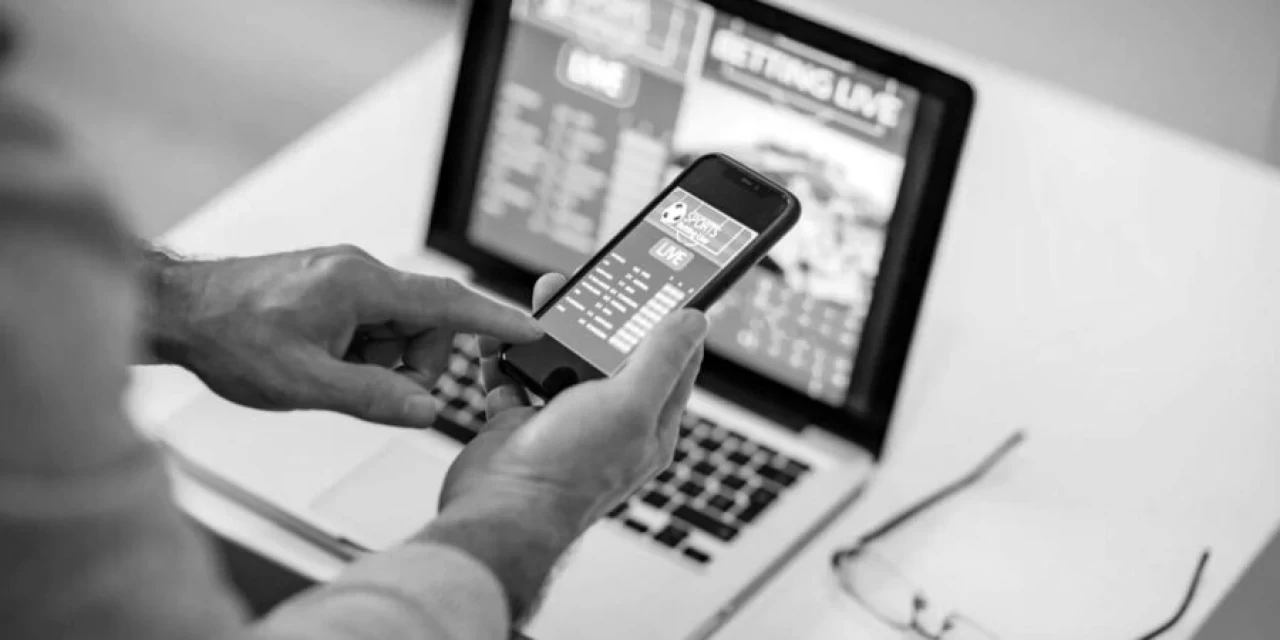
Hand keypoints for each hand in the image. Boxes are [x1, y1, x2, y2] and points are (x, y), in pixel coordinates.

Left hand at [148, 244, 541, 426]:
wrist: (179, 311)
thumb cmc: (230, 337)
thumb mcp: (304, 384)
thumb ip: (373, 397)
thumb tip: (426, 409)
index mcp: (361, 285)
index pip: (448, 301)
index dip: (495, 319)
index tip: (533, 330)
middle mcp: (360, 270)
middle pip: (427, 319)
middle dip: (414, 359)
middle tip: (371, 386)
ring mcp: (346, 275)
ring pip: (400, 324)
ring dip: (383, 357)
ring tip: (332, 373)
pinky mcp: (334, 285)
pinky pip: (374, 319)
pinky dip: (364, 347)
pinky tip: (323, 359)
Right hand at [424, 273, 706, 620]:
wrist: (498, 512)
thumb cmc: (569, 470)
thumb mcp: (631, 405)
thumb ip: (663, 359)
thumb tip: (695, 319)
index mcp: (650, 425)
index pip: (675, 362)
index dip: (671, 321)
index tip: (663, 284)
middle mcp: (610, 424)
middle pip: (613, 354)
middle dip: (602, 314)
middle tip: (592, 281)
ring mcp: (565, 423)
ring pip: (563, 359)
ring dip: (553, 327)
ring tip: (545, 296)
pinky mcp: (522, 423)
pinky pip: (517, 376)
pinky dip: (508, 353)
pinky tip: (502, 334)